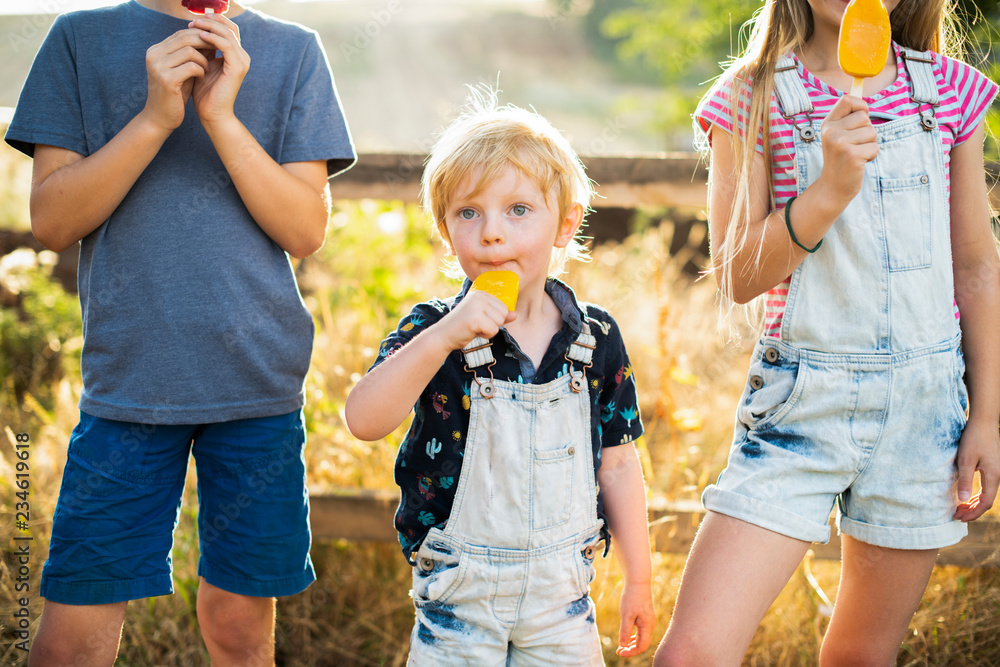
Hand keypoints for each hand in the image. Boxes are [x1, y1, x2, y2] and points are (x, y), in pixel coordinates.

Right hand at [142, 28, 213, 130]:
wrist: (160, 118)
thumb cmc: (174, 94)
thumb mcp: (182, 70)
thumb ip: (191, 55)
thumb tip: (212, 38)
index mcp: (156, 50)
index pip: (181, 34)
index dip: (200, 36)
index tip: (215, 44)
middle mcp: (154, 55)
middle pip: (185, 38)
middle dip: (205, 43)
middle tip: (218, 52)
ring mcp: (158, 66)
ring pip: (189, 50)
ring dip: (204, 59)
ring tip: (207, 69)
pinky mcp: (166, 79)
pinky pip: (191, 66)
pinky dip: (201, 70)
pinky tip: (203, 76)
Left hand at [188, 13, 249, 127]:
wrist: (212, 113)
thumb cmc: (205, 92)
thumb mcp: (203, 64)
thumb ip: (203, 49)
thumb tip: (195, 31)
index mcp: (235, 56)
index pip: (228, 29)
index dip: (212, 21)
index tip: (193, 21)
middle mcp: (242, 57)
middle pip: (230, 28)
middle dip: (211, 21)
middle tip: (193, 20)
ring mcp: (242, 62)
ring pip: (228, 34)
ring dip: (210, 26)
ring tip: (194, 25)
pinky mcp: (237, 67)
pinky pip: (227, 46)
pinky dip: (213, 38)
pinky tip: (200, 35)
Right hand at [437, 290, 515, 351]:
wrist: (443, 335)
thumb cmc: (463, 327)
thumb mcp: (483, 318)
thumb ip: (498, 316)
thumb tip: (515, 315)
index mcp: (481, 293)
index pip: (503, 308)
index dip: (494, 319)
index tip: (478, 320)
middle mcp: (479, 296)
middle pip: (503, 314)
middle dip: (493, 325)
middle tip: (477, 325)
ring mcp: (477, 306)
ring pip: (499, 323)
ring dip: (488, 330)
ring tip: (474, 328)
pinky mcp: (475, 318)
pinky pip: (493, 330)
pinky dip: (485, 335)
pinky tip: (472, 332)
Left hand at [615, 580, 655, 656]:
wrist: (638, 582)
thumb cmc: (632, 597)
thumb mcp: (626, 615)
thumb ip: (625, 631)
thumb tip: (623, 645)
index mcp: (647, 626)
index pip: (641, 646)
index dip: (630, 652)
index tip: (619, 652)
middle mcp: (650, 625)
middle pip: (642, 644)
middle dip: (631, 650)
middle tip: (618, 652)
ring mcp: (649, 621)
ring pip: (642, 638)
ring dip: (632, 644)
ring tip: (621, 647)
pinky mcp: (646, 617)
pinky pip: (641, 632)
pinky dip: (633, 637)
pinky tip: (626, 638)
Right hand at [815, 95, 878, 205]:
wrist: (833, 187)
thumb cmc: (840, 159)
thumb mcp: (837, 136)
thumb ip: (848, 119)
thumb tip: (865, 104)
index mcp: (827, 124)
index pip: (847, 99)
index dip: (860, 105)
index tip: (860, 118)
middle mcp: (831, 132)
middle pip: (864, 116)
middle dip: (866, 130)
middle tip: (854, 145)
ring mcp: (840, 144)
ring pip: (872, 131)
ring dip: (870, 144)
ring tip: (856, 154)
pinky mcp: (852, 156)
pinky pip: (875, 146)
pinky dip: (872, 155)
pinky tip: (859, 162)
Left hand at [953, 417, 999, 521]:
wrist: (983, 422)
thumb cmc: (973, 439)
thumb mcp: (965, 460)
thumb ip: (965, 480)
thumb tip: (962, 499)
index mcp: (993, 477)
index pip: (985, 502)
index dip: (973, 513)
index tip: (959, 517)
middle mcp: (997, 476)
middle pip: (987, 500)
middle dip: (972, 510)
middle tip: (957, 515)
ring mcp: (996, 471)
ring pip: (987, 494)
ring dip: (974, 503)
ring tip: (959, 508)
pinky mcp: (991, 466)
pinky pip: (986, 486)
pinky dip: (976, 494)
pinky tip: (966, 495)